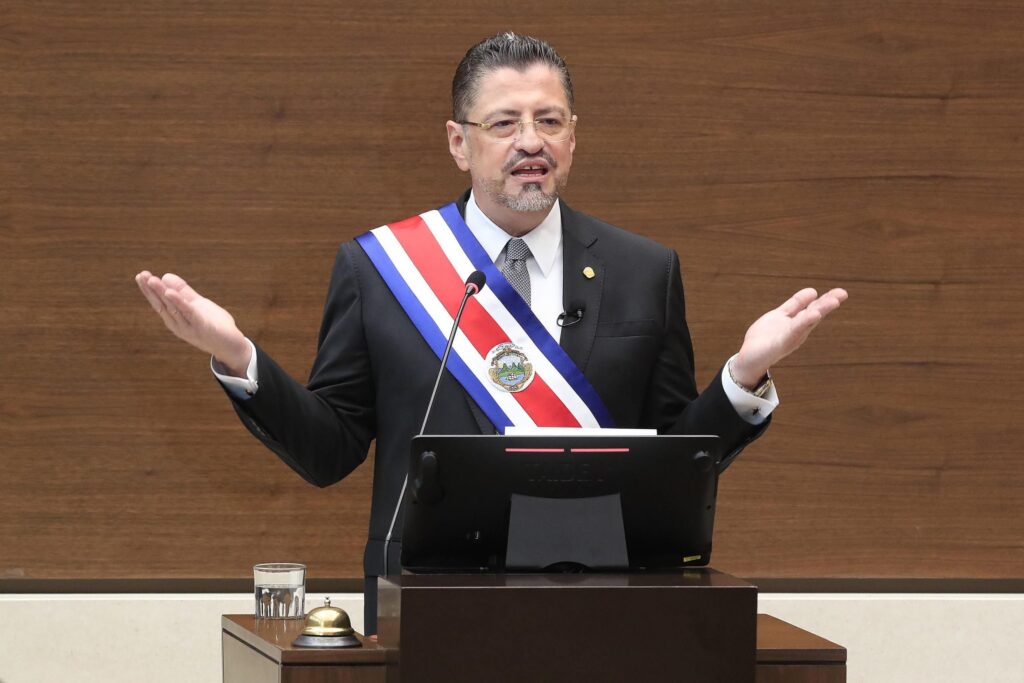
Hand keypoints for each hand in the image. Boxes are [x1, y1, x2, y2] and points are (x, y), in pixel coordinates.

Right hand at [135, 271, 251, 375]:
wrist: (232, 346)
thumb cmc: (214, 325)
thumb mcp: (198, 305)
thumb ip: (183, 293)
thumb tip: (166, 276)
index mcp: (176, 319)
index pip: (159, 303)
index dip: (149, 290)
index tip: (141, 275)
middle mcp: (179, 325)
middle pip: (162, 305)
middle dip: (151, 290)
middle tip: (141, 275)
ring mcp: (189, 328)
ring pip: (172, 308)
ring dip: (161, 293)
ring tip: (152, 280)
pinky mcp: (202, 328)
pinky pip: (189, 313)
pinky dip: (179, 303)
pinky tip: (170, 293)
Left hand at [730, 288, 847, 387]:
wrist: (749, 358)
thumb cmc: (765, 338)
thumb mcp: (781, 315)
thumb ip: (795, 305)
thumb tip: (813, 291)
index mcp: (798, 323)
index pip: (814, 308)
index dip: (827, 300)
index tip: (841, 292)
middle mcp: (798, 331)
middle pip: (813, 314)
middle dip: (827, 305)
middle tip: (842, 294)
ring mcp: (790, 337)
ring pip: (806, 322)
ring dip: (819, 312)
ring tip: (833, 302)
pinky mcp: (780, 343)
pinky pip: (792, 331)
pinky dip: (803, 323)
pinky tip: (813, 315)